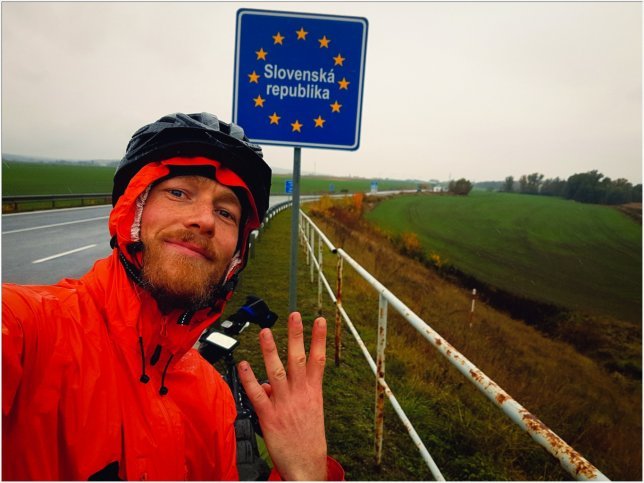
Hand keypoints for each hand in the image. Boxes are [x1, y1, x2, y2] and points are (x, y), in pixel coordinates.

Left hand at [238, 312, 327, 479]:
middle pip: (299, 359)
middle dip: (297, 336)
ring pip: (276, 371)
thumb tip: (269, 382)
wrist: (307, 466)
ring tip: (265, 332)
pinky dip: (249, 379)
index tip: (319, 320)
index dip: (318, 339)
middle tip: (294, 315)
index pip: (318, 360)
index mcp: (313, 392)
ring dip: (270, 351)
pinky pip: (258, 394)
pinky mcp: (269, 417)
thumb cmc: (308, 439)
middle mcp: (300, 394)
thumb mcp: (308, 412)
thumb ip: (292, 393)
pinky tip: (243, 365)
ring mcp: (284, 404)